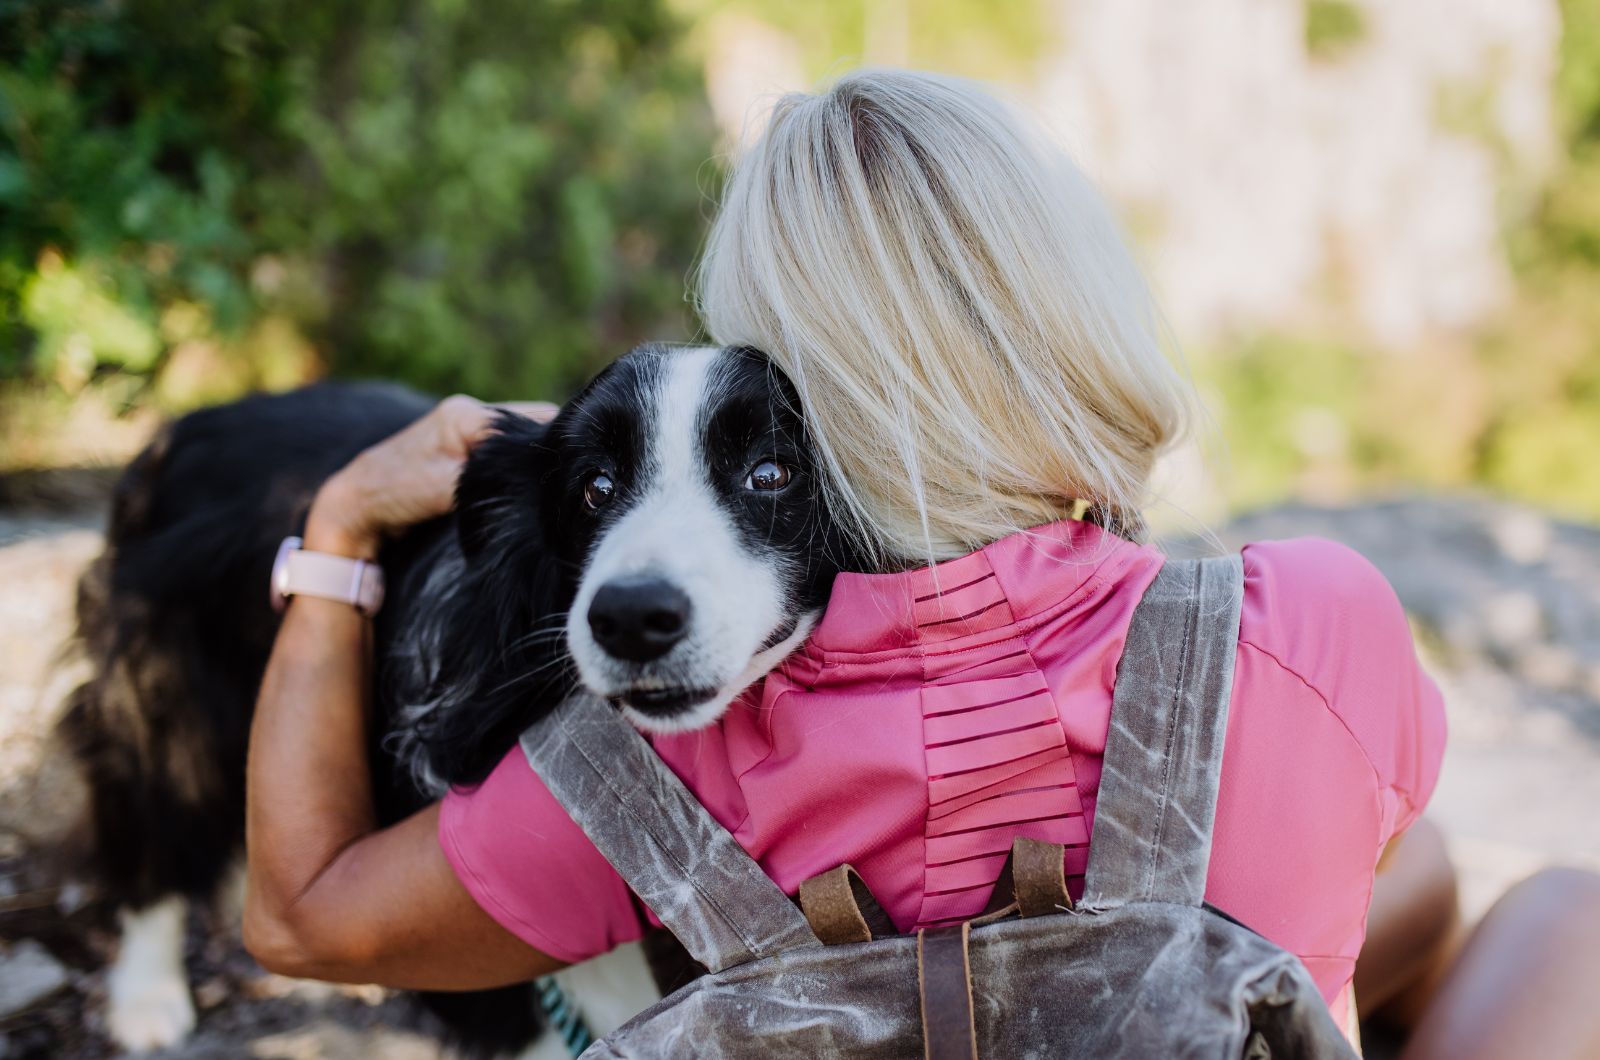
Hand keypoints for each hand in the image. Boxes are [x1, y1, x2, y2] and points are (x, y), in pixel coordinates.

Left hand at [305, 396, 557, 559]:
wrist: (357, 503)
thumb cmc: (391, 492)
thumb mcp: (441, 487)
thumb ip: (485, 477)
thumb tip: (527, 481)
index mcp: (466, 414)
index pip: (530, 420)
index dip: (550, 446)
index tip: (565, 475)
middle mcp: (471, 415)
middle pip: (531, 425)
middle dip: (545, 452)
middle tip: (560, 484)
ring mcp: (468, 430)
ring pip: (521, 440)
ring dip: (530, 462)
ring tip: (543, 488)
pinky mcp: (467, 448)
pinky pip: (505, 452)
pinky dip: (516, 468)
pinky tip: (524, 487)